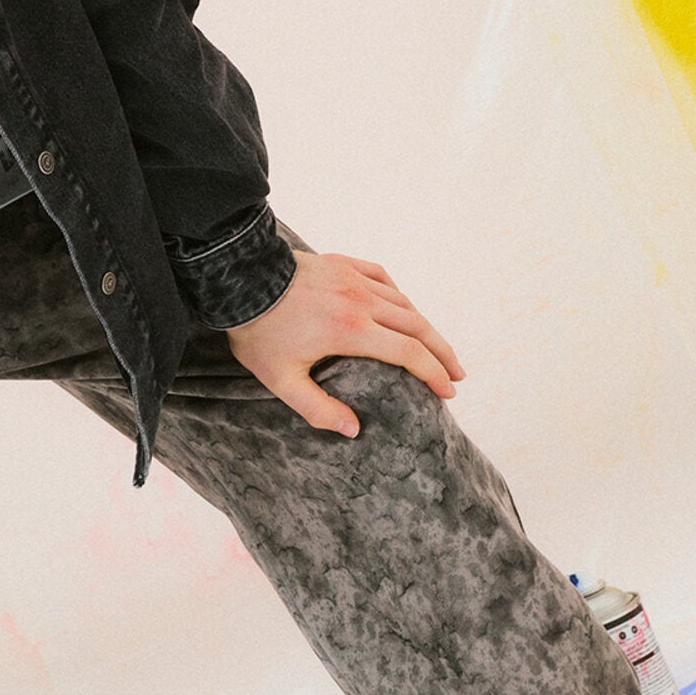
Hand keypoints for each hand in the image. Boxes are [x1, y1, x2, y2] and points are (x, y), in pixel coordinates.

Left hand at [224, 248, 464, 436]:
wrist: (238, 280)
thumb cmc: (257, 332)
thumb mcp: (281, 380)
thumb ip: (318, 408)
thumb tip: (353, 430)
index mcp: (352, 331)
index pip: (409, 353)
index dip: (434, 374)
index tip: (448, 391)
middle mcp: (362, 301)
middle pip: (418, 326)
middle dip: (442, 352)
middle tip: (457, 374)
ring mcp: (353, 279)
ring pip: (403, 302)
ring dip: (424, 326)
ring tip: (434, 346)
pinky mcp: (342, 264)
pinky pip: (382, 278)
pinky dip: (398, 295)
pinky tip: (401, 307)